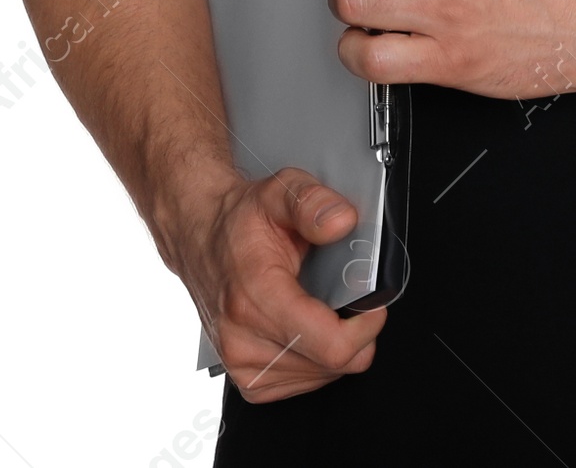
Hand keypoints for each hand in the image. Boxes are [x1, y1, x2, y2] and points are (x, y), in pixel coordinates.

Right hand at [172, 166, 386, 402]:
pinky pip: (302, 384)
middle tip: (347, 296)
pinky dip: (316, 359)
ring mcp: (242, 364)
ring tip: (321, 306)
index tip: (375, 304)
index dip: (366, 327)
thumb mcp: (279, 191)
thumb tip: (342, 222)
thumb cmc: (238, 221)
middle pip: (332, 364)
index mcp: (255, 295)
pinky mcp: (247, 381)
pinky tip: (308, 327)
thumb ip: (313, 203)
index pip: (329, 345)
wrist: (200, 237)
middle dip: (354, 332)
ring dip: (334, 345)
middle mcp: (242, 338)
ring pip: (321, 377)